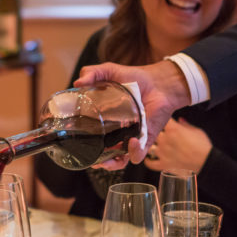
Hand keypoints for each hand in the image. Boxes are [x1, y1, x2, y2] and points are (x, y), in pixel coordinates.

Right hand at [75, 60, 191, 164]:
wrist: (160, 81)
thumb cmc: (135, 77)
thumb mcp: (109, 71)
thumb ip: (92, 72)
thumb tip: (77, 82)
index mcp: (107, 121)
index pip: (94, 137)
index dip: (86, 145)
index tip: (76, 145)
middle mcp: (118, 132)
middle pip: (106, 154)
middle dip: (98, 162)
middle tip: (92, 160)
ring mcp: (132, 137)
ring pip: (122, 160)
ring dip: (113, 165)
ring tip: (106, 162)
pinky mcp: (146, 138)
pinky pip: (139, 153)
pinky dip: (135, 151)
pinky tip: (132, 142)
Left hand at [143, 118, 211, 173]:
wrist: (206, 162)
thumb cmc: (203, 146)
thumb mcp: (196, 131)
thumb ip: (185, 125)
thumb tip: (180, 120)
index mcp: (173, 129)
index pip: (161, 120)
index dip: (161, 119)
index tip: (162, 120)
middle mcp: (165, 139)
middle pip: (153, 133)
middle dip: (155, 133)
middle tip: (159, 134)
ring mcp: (162, 152)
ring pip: (149, 146)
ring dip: (151, 146)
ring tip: (154, 146)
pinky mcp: (163, 164)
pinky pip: (150, 163)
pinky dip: (148, 161)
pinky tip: (149, 158)